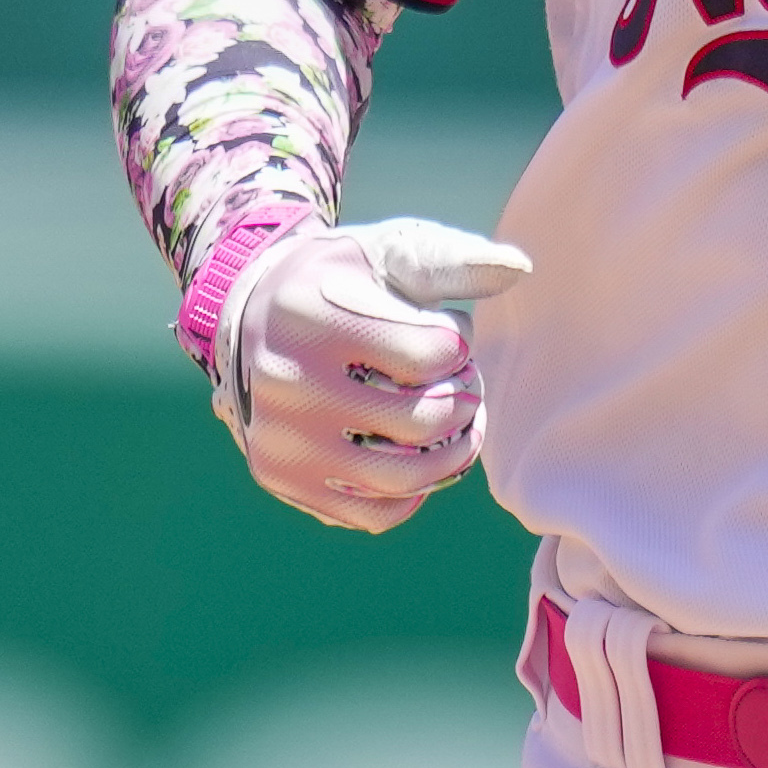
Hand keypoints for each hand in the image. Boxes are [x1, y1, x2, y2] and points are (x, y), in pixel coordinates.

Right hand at [210, 217, 533, 533]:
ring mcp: (281, 439)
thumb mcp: (384, 254)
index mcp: (310, 316)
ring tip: (454, 423)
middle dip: (463, 399)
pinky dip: (411, 491)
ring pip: (406, 477)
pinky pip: (377, 513)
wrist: (249, 319)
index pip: (433, 353)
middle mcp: (286, 383)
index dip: (459, 343)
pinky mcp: (283, 479)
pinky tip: (410, 452)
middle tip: (457, 381)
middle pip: (425, 420)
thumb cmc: (337, 284)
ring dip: (451, 453)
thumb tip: (518, 268)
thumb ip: (449, 261)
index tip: (444, 332)